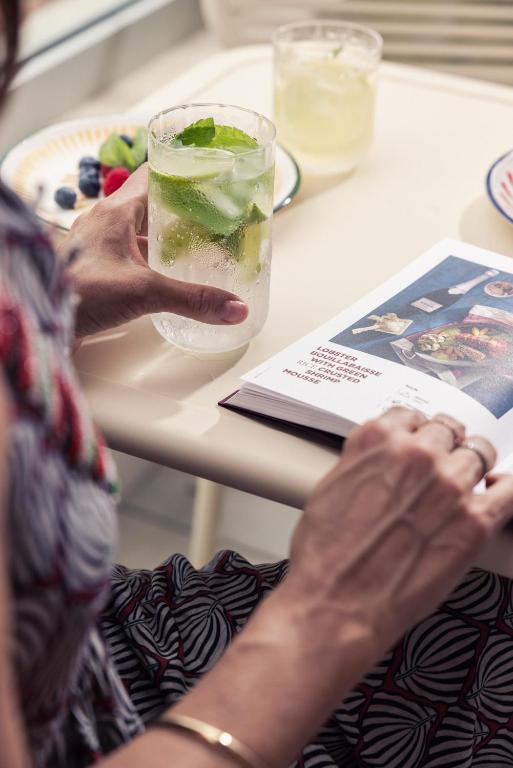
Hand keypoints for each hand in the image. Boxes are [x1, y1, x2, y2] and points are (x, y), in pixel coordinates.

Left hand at [62, 164, 247, 336]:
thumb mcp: (145, 292)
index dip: (181, 170)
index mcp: (116, 211)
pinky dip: (148, 258)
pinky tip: (164, 274)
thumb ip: (193, 299)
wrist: (41, 318)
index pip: (153, 174)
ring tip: (196, 244)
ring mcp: (98, 244)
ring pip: (138, 230)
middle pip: (149, 202)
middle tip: (212, 214)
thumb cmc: (80, 292)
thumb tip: (235, 308)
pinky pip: (128, 253)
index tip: (208, 174)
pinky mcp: (95, 266)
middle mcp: (105, 222)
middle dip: (181, 207)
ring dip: (164, 236)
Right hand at [289, 407, 512, 653]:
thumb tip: (383, 462)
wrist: (336, 604)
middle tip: (442, 464)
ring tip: (466, 482)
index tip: (420, 440)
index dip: (417, 430)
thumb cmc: (325, 556)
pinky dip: (506, 489)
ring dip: (472, 465)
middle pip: (448, 431)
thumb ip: (365, 462)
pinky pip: (509, 492)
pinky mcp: (475, 522)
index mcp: (376, 440)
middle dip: (445, 446)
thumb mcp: (331, 487)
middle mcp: (416, 454)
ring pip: (479, 454)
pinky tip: (499, 492)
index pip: (411, 415)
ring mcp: (449, 486)